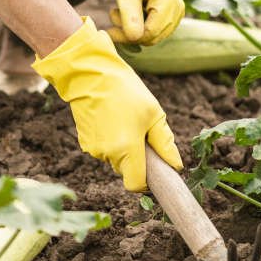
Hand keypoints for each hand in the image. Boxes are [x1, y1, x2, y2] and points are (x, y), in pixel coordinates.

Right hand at [32, 17, 182, 191]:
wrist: (90, 75)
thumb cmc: (125, 91)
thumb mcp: (153, 113)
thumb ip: (165, 143)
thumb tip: (176, 165)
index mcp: (127, 149)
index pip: (136, 185)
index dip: (147, 182)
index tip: (154, 170)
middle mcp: (107, 154)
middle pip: (127, 171)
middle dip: (137, 159)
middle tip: (141, 133)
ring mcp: (93, 149)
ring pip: (115, 159)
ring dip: (123, 148)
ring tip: (125, 121)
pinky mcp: (84, 142)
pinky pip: (103, 149)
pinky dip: (110, 141)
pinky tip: (111, 120)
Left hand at [108, 0, 185, 45]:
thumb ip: (130, 16)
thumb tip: (133, 38)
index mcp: (169, 3)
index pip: (149, 34)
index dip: (128, 37)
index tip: (110, 31)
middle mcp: (178, 10)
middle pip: (152, 37)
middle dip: (130, 32)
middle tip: (113, 16)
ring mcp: (177, 13)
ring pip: (153, 35)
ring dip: (133, 28)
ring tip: (120, 11)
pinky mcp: (172, 15)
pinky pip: (155, 29)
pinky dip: (140, 24)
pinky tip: (131, 11)